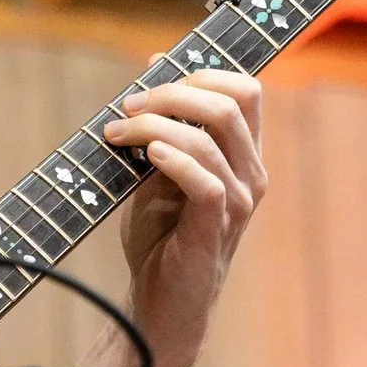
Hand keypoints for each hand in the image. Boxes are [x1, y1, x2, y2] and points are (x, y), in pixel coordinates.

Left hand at [100, 71, 265, 366]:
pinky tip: (145, 157)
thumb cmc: (161, 237)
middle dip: (172, 93)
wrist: (159, 303)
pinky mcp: (215, 229)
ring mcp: (238, 203)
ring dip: (154, 126)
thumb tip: (155, 63)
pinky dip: (172, 160)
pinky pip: (205, 182)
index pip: (245, 91)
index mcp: (243, 156)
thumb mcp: (158, 169)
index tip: (150, 77)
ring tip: (116, 135)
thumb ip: (163, 124)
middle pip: (230, 103)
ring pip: (209, 137)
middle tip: (127, 106)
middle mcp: (250, 175)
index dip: (200, 72)